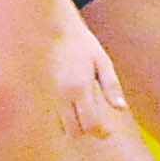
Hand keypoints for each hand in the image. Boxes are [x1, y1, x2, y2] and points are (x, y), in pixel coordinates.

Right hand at [51, 13, 126, 143]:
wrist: (50, 28)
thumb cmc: (80, 43)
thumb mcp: (102, 61)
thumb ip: (111, 86)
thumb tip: (121, 108)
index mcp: (79, 88)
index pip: (90, 124)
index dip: (101, 132)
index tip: (108, 131)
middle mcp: (60, 96)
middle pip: (73, 131)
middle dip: (86, 130)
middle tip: (96, 119)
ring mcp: (47, 96)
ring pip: (59, 126)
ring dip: (72, 124)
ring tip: (82, 107)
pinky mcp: (38, 95)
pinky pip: (50, 116)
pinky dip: (61, 117)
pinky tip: (69, 103)